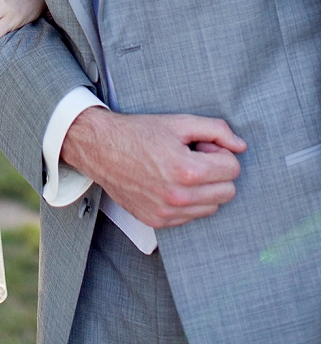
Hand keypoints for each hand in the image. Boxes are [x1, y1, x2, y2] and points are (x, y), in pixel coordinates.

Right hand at [61, 108, 246, 227]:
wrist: (102, 149)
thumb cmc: (139, 133)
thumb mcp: (179, 122)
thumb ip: (216, 130)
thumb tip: (241, 146)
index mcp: (187, 170)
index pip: (233, 169)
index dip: (220, 153)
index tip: (202, 146)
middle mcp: (179, 197)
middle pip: (228, 192)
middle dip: (216, 172)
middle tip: (193, 157)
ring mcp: (168, 213)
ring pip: (212, 207)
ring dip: (204, 189)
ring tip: (180, 170)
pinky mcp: (158, 222)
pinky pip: (191, 216)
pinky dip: (188, 201)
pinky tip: (170, 183)